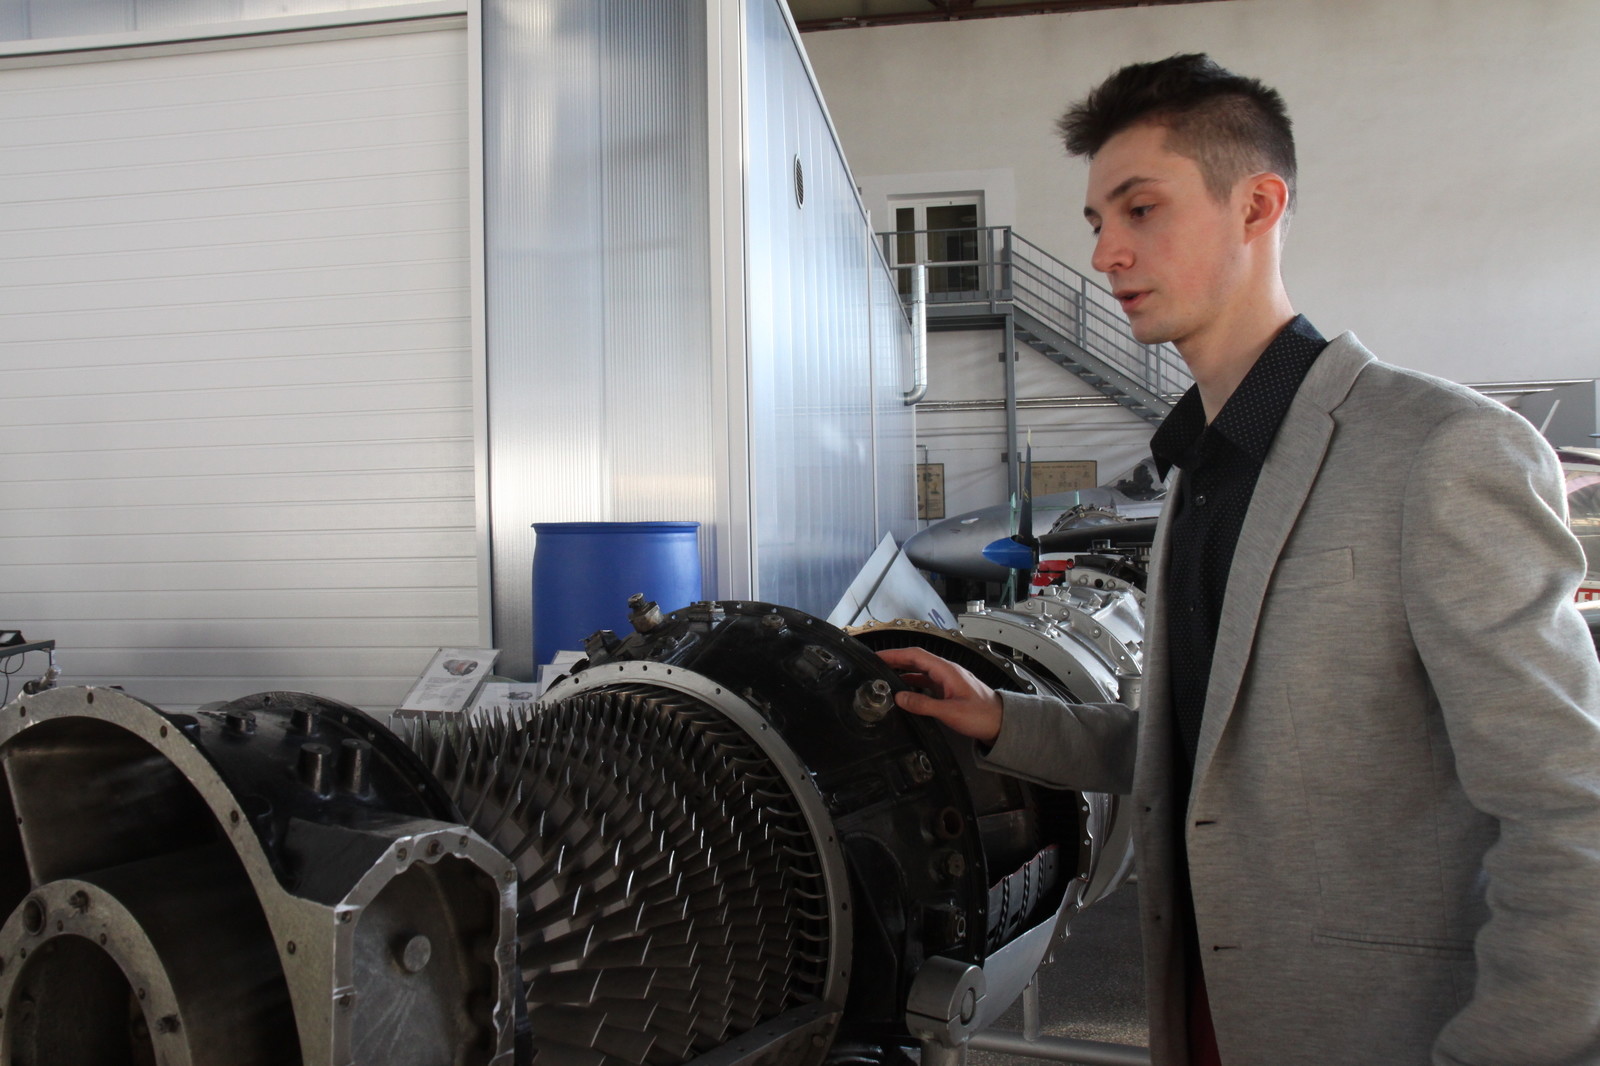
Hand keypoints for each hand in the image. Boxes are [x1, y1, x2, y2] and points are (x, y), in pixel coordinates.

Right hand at [876, 646, 1003, 744]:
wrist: (1002, 723)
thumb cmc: (981, 716)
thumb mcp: (950, 712)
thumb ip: (923, 704)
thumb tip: (900, 698)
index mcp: (947, 670)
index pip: (916, 655)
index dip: (895, 654)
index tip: (878, 656)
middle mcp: (947, 671)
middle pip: (917, 660)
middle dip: (896, 660)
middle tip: (876, 664)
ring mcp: (949, 680)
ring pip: (921, 670)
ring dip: (904, 671)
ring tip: (885, 676)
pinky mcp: (950, 690)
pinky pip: (928, 681)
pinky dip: (914, 683)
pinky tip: (905, 690)